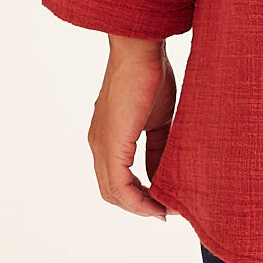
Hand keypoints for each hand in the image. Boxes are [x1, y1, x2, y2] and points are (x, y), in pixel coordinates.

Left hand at [87, 38, 175, 220]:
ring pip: (113, 192)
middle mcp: (98, 144)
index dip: (137, 195)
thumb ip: (157, 147)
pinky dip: (138, 199)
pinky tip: (157, 201)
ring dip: (139, 206)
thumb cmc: (150, 73)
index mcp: (107, 136)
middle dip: (138, 206)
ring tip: (164, 209)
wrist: (140, 50)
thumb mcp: (156, 118)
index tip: (161, 202)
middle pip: (111, 191)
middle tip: (163, 211)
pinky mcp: (111, 145)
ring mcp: (101, 146)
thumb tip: (163, 175)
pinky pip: (120, 185)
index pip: (115, 178)